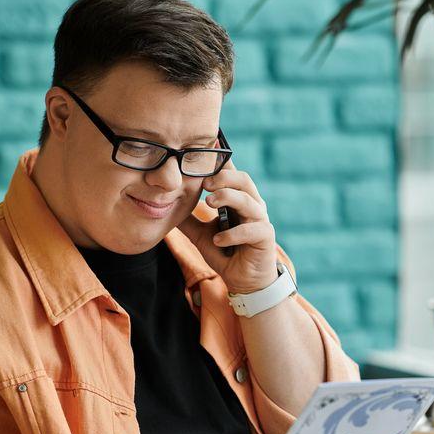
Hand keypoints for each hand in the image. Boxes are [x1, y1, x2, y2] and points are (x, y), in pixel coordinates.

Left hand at [177, 160, 278, 294]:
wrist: (243, 280)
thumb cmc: (226, 252)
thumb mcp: (201, 235)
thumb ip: (188, 220)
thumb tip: (167, 206)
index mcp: (239, 199)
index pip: (232, 174)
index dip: (221, 161)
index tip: (206, 152)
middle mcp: (252, 205)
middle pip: (243, 180)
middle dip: (223, 178)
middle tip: (204, 184)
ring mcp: (261, 220)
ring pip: (248, 201)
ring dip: (227, 198)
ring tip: (208, 204)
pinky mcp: (266, 237)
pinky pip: (251, 230)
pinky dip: (232, 234)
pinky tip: (217, 241)